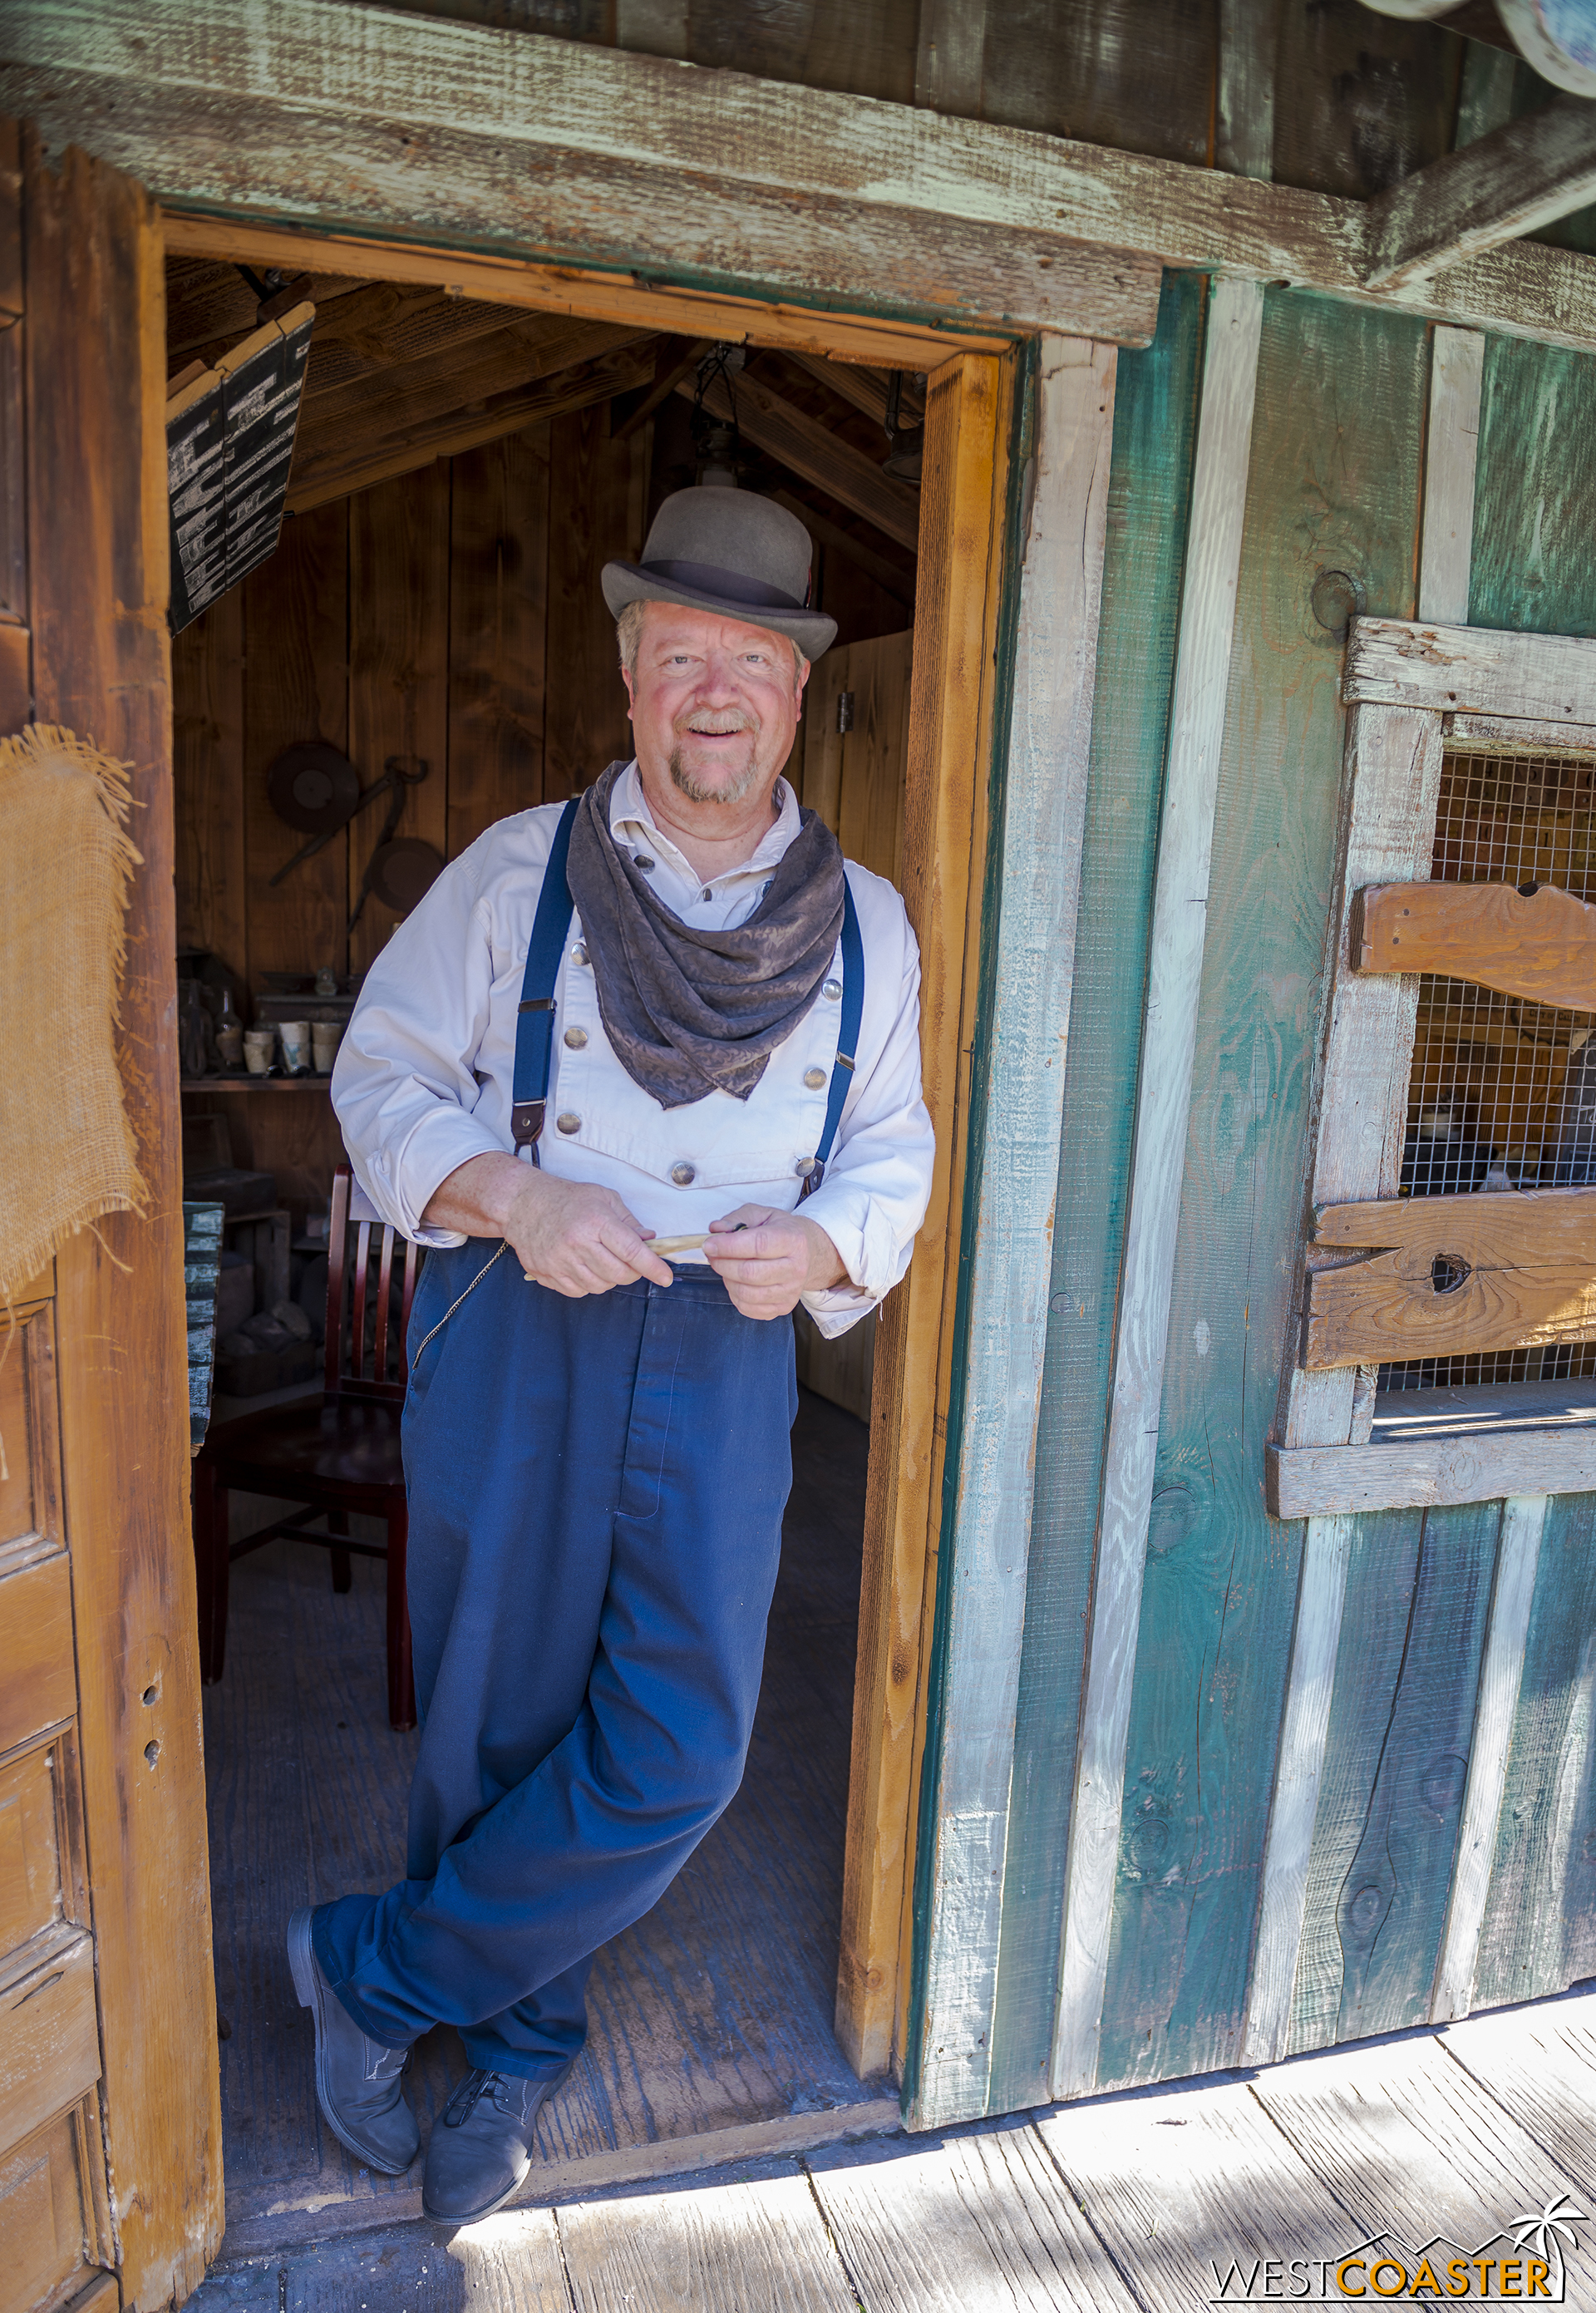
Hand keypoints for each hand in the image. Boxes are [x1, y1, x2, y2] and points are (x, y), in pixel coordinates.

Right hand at [424, 1153, 671, 1296]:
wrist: (523, 1203)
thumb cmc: (567, 1198)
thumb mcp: (604, 1198)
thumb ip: (629, 1221)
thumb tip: (650, 1241)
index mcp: (596, 1221)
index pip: (632, 1251)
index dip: (653, 1267)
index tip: (666, 1278)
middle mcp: (577, 1242)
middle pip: (619, 1274)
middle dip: (631, 1272)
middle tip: (629, 1262)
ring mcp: (559, 1260)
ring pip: (600, 1286)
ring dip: (609, 1279)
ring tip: (602, 1260)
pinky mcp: (546, 1272)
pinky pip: (579, 1291)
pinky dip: (588, 1284)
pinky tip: (584, 1267)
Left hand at [701, 1203, 846, 1319]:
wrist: (806, 1253)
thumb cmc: (780, 1232)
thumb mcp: (762, 1215)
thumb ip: (737, 1218)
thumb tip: (716, 1229)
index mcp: (793, 1240)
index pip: (758, 1245)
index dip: (728, 1246)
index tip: (708, 1244)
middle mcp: (796, 1268)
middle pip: (750, 1273)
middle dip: (722, 1264)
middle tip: (712, 1255)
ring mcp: (791, 1291)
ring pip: (746, 1293)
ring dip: (727, 1280)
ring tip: (725, 1267)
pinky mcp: (783, 1308)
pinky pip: (748, 1308)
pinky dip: (734, 1295)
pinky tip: (736, 1281)